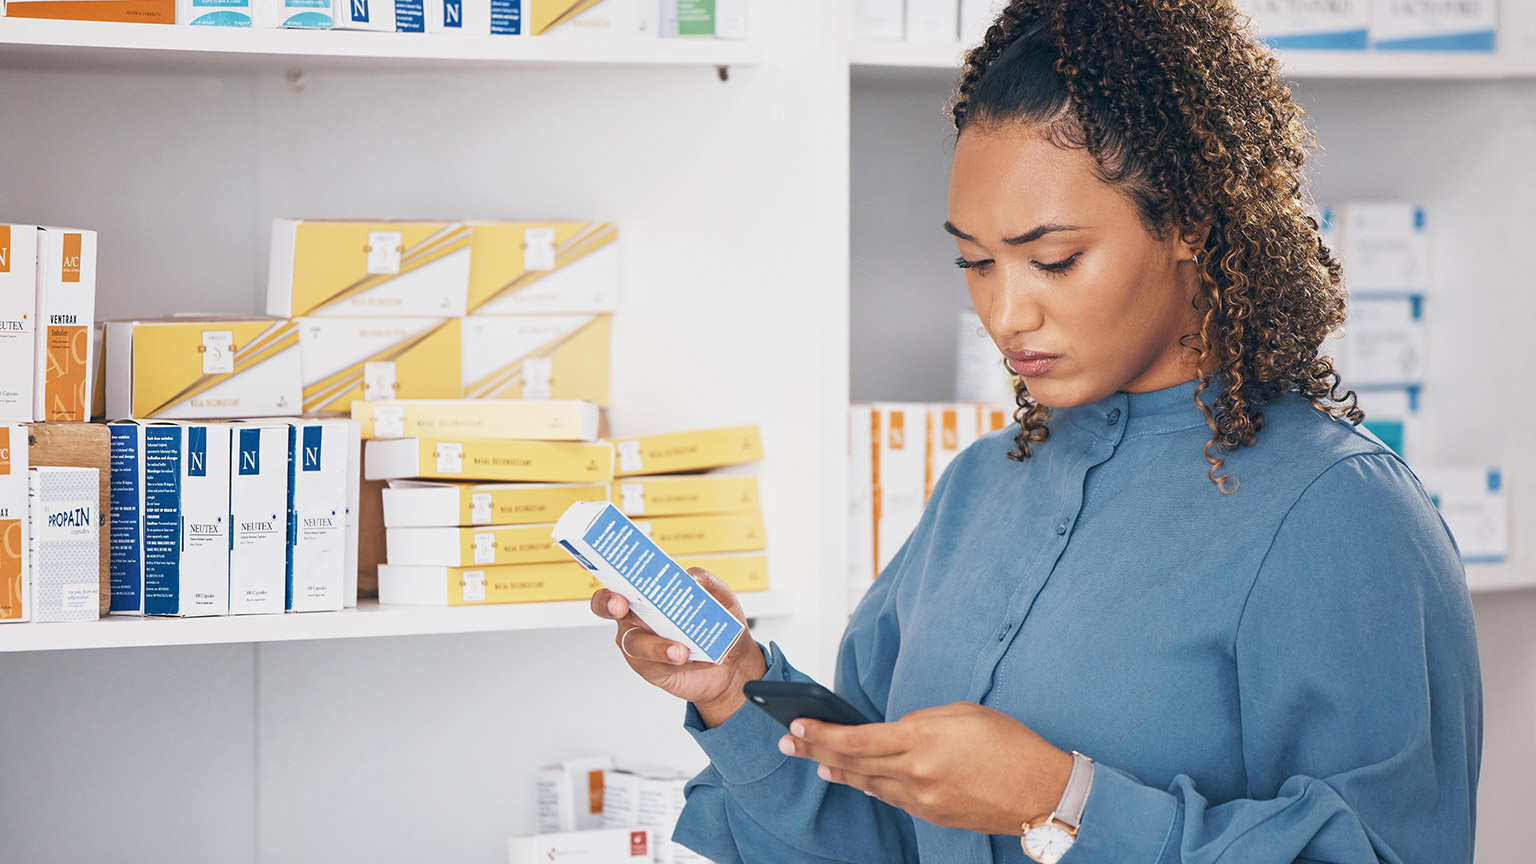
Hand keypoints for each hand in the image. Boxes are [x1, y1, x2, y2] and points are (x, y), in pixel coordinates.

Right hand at [589, 567, 766, 727]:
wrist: (732, 665)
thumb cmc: (719, 626)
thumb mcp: (721, 597)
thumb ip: (705, 581)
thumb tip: (690, 577)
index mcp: (649, 591)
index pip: (619, 575)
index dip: (599, 565)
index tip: (591, 559)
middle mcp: (638, 615)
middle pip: (608, 606)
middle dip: (609, 602)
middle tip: (621, 604)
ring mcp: (641, 642)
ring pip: (634, 641)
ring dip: (655, 645)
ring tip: (681, 650)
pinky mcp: (648, 667)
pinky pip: (650, 663)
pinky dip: (669, 659)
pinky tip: (686, 657)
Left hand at [779, 702, 1073, 834]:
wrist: (1042, 792)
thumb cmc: (1010, 745)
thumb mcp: (962, 713)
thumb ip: (920, 721)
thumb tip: (894, 731)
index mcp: (921, 740)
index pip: (855, 738)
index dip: (820, 733)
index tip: (797, 724)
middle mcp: (915, 773)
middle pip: (851, 763)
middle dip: (815, 751)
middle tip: (788, 743)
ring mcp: (922, 800)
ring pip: (868, 784)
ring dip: (839, 771)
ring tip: (816, 761)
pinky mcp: (932, 816)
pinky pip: (892, 798)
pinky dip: (871, 785)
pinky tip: (858, 778)